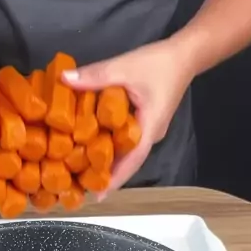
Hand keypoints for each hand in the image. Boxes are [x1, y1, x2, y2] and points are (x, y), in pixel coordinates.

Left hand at [63, 38, 193, 193]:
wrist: (185, 54)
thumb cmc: (159, 63)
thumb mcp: (125, 67)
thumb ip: (95, 76)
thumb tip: (65, 80)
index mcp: (150, 127)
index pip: (132, 160)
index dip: (116, 178)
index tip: (98, 195)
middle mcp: (150, 135)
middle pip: (128, 161)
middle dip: (107, 174)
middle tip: (82, 185)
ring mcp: (149, 130)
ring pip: (127, 152)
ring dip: (109, 162)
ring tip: (84, 172)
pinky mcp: (145, 123)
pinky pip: (127, 140)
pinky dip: (111, 146)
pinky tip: (93, 146)